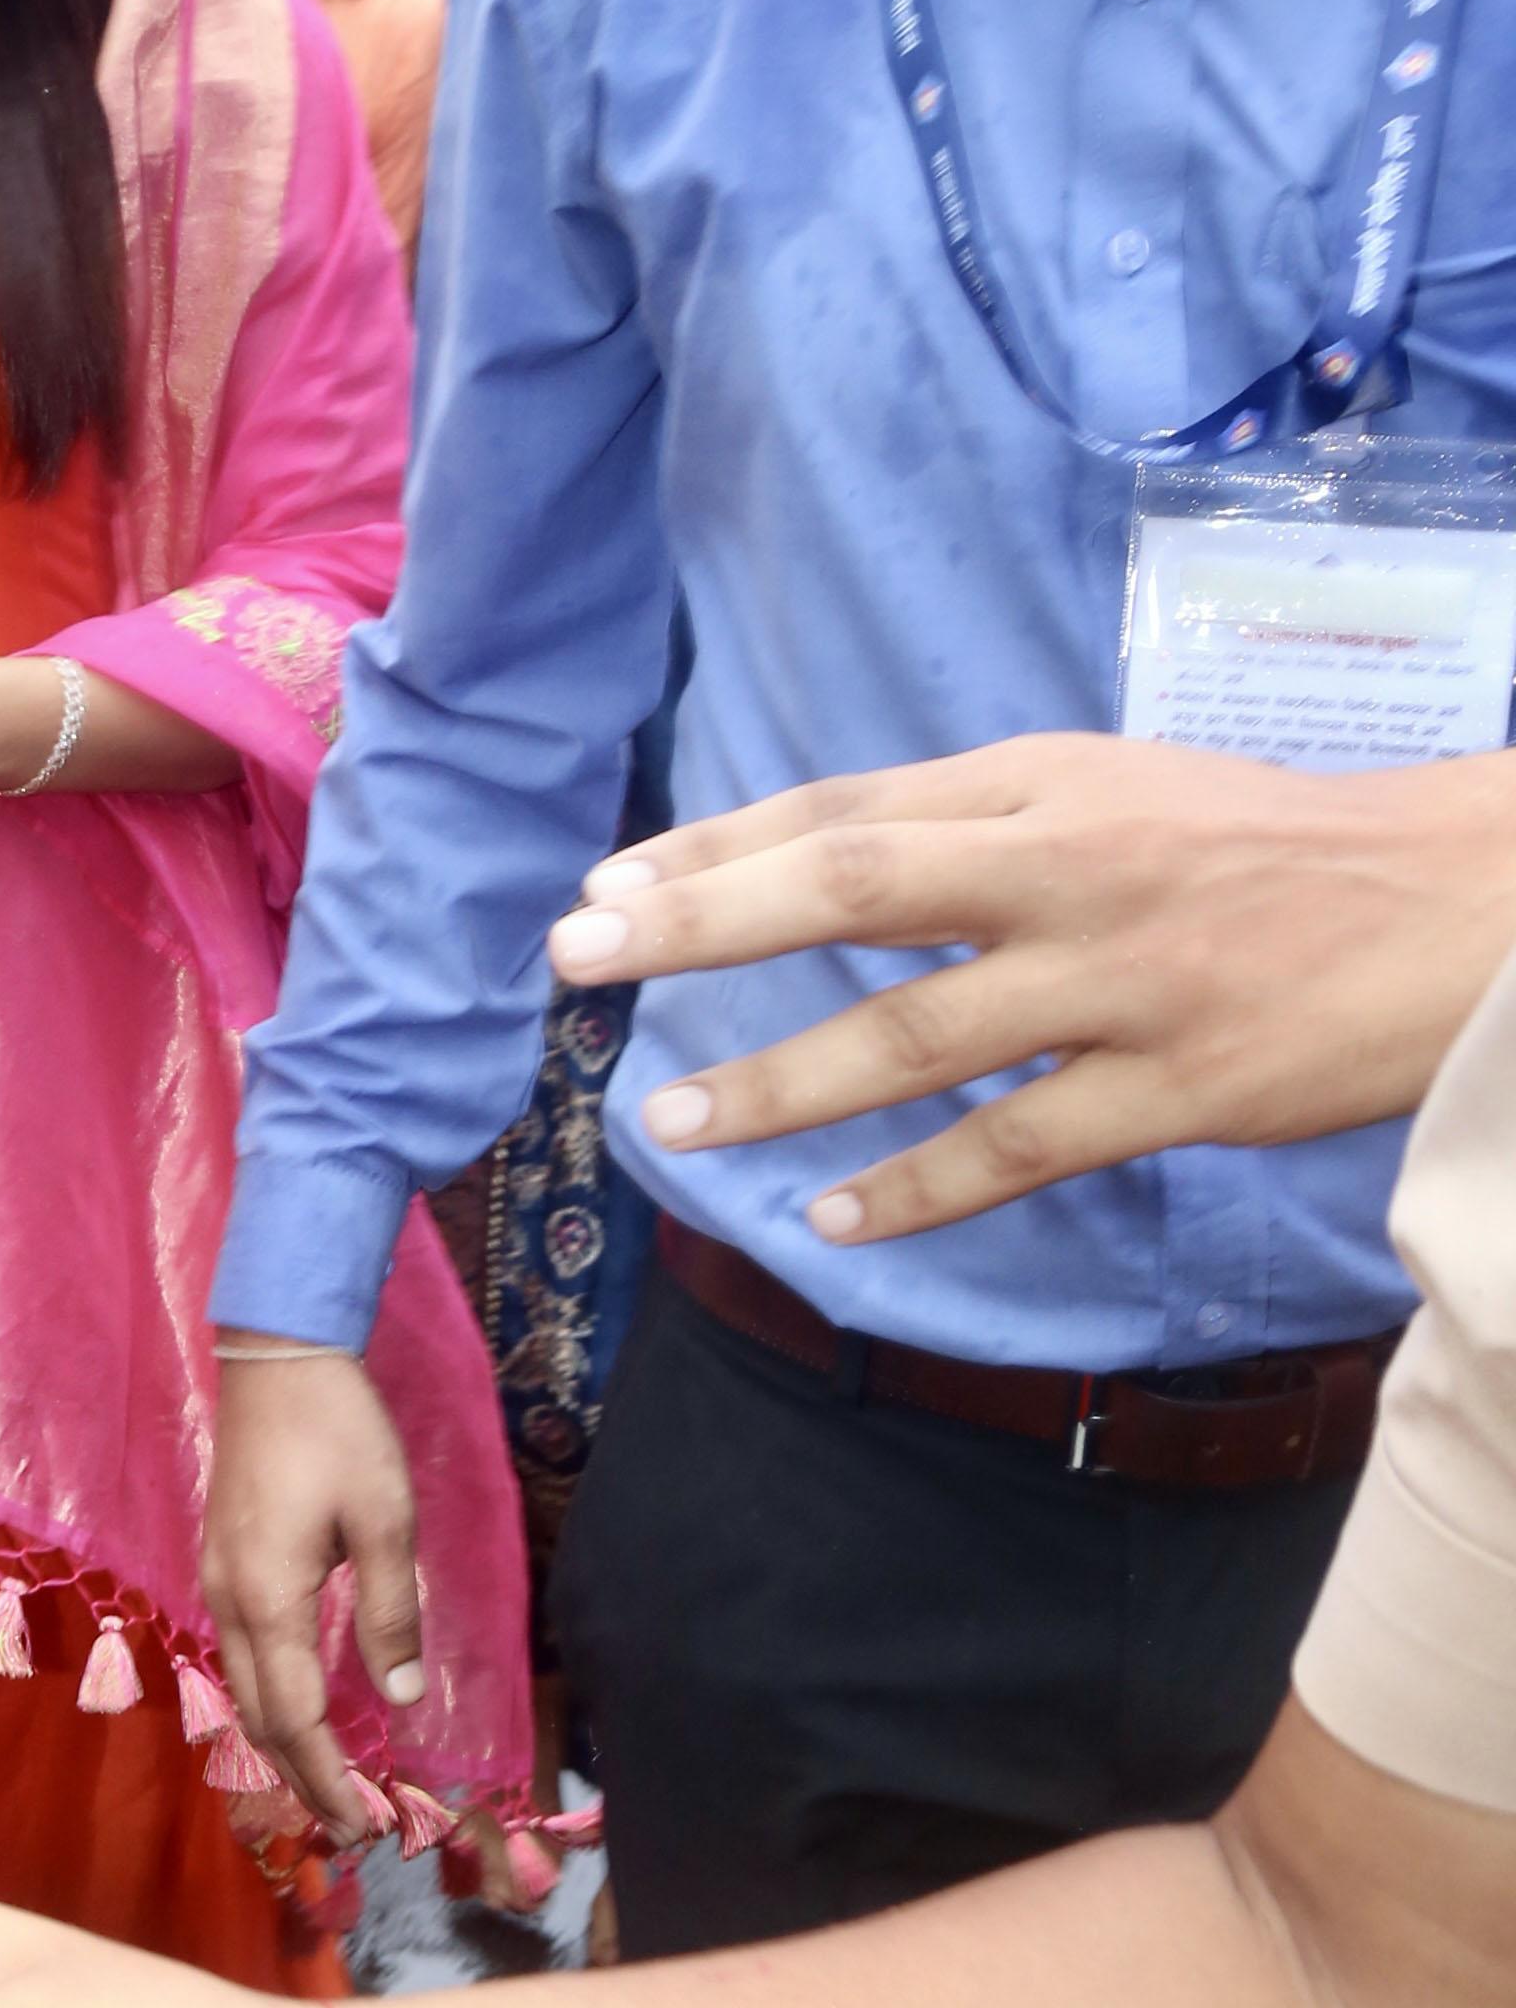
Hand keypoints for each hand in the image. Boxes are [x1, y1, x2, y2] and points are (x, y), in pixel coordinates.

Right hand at [201, 1346, 424, 1836]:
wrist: (275, 1357)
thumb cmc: (339, 1430)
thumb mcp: (386, 1518)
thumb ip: (391, 1610)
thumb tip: (401, 1694)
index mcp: (270, 1600)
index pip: (294, 1718)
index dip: (329, 1778)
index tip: (364, 1825)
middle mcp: (230, 1603)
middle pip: (258, 1719)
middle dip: (302, 1778)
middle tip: (350, 1827)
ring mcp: (218, 1584)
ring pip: (242, 1692)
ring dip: (283, 1745)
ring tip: (327, 1784)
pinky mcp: (222, 1565)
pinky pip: (241, 1659)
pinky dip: (270, 1703)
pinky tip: (300, 1711)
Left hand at [548, 735, 1515, 1243]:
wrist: (1457, 904)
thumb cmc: (1264, 850)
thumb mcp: (1117, 794)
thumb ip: (978, 829)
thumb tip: (816, 865)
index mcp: (1049, 785)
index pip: (850, 810)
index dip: (718, 850)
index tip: (605, 889)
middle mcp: (1073, 869)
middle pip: (857, 888)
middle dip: (704, 924)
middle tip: (579, 959)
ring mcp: (1126, 982)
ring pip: (920, 1036)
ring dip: (783, 1085)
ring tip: (673, 1123)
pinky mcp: (1182, 1086)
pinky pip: (1021, 1149)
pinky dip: (919, 1189)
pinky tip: (833, 1221)